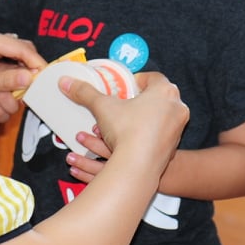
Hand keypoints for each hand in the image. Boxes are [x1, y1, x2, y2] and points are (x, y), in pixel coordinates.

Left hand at [0, 24, 43, 104]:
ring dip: (8, 88)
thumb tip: (30, 78)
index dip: (36, 64)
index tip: (47, 81)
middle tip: (30, 95)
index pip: (20, 47)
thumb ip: (1, 81)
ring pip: (9, 67)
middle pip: (18, 54)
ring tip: (5, 107)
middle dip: (23, 76)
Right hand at [62, 72, 185, 180]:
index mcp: (165, 91)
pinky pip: (160, 135)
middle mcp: (177, 107)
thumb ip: (85, 92)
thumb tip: (66, 82)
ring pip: (160, 117)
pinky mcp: (174, 147)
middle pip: (157, 97)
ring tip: (123, 122)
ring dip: (143, 118)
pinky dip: (148, 135)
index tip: (123, 87)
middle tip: (122, 104)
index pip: (152, 77)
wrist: (138, 167)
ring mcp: (178, 129)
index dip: (136, 80)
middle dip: (139, 100)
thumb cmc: (126, 131)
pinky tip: (132, 140)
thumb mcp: (103, 107)